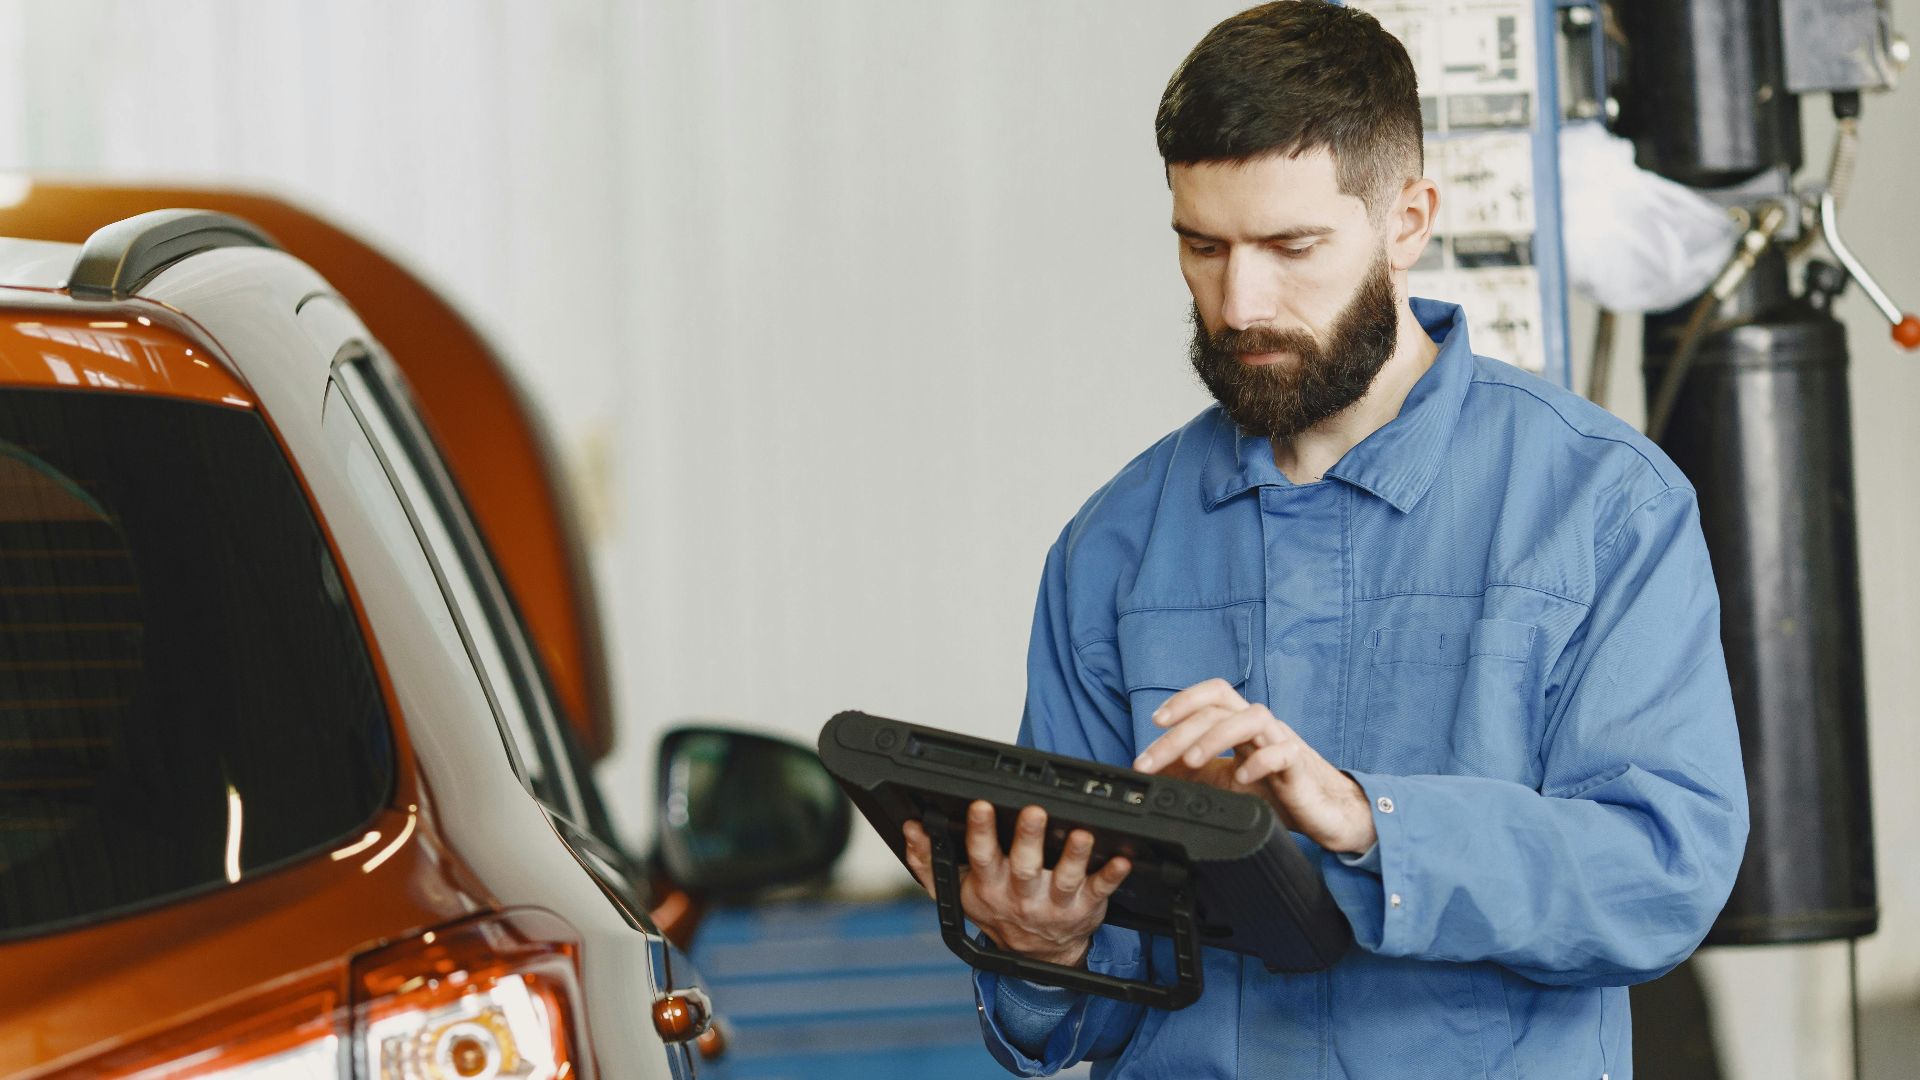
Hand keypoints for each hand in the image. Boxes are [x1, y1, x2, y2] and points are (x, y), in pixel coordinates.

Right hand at [901, 800, 1130, 967]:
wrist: (1037, 956)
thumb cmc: (997, 911)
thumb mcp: (956, 892)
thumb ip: (929, 862)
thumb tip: (911, 830)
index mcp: (989, 885)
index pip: (981, 855)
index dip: (980, 830)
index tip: (981, 805)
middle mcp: (1021, 894)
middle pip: (1024, 865)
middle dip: (1027, 837)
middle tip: (1033, 811)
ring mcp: (1055, 902)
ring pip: (1064, 877)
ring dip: (1073, 855)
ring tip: (1081, 833)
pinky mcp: (1085, 906)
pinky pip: (1100, 890)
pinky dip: (1112, 876)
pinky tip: (1122, 859)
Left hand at [1132, 679, 1375, 853]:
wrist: (1325, 813)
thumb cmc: (1276, 792)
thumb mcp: (1224, 783)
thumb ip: (1193, 773)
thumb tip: (1154, 771)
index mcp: (1241, 725)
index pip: (1213, 695)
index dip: (1183, 700)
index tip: (1154, 722)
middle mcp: (1260, 726)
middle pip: (1219, 709)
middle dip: (1179, 733)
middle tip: (1150, 761)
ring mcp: (1281, 742)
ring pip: (1251, 718)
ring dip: (1215, 737)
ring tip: (1192, 761)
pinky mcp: (1300, 766)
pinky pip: (1283, 752)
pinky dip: (1259, 761)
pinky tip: (1242, 777)